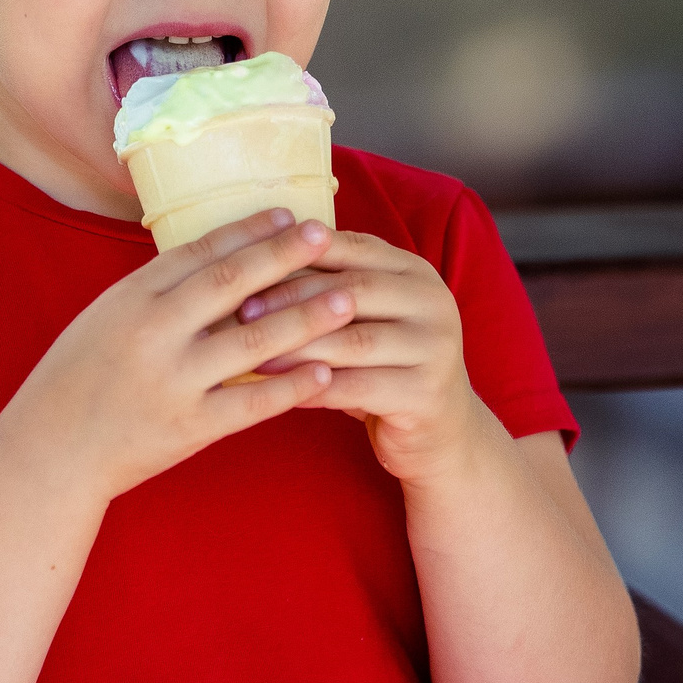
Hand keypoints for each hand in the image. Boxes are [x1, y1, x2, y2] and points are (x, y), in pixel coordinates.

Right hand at [0, 208, 349, 500]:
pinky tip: (325, 373)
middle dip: (283, 256)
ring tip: (348, 301)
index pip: (199, 252)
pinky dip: (290, 387)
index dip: (247, 231)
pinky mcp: (189, 427)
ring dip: (305, 318)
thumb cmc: (76, 379)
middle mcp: (153, 333)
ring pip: (252, 342)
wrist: (49, 451)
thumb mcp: (104, 318)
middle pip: (230, 284)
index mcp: (130, 298)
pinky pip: (251, 403)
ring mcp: (173, 381)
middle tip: (326, 235)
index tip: (288, 213)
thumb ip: (155, 293)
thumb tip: (212, 259)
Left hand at [237, 231, 491, 484]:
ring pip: (354, 341)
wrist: (440, 433)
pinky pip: (360, 388)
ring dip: (297, 347)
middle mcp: (433, 301)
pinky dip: (316, 388)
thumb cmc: (385, 368)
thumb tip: (254, 265)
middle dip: (292, 300)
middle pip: (352, 291)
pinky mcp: (427, 394)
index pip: (353, 249)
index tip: (247, 266)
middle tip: (242, 312)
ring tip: (252, 355)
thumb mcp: (365, 319)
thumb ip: (329, 289)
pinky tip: (281, 392)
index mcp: (415, 271)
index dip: (299, 254)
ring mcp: (436, 348)